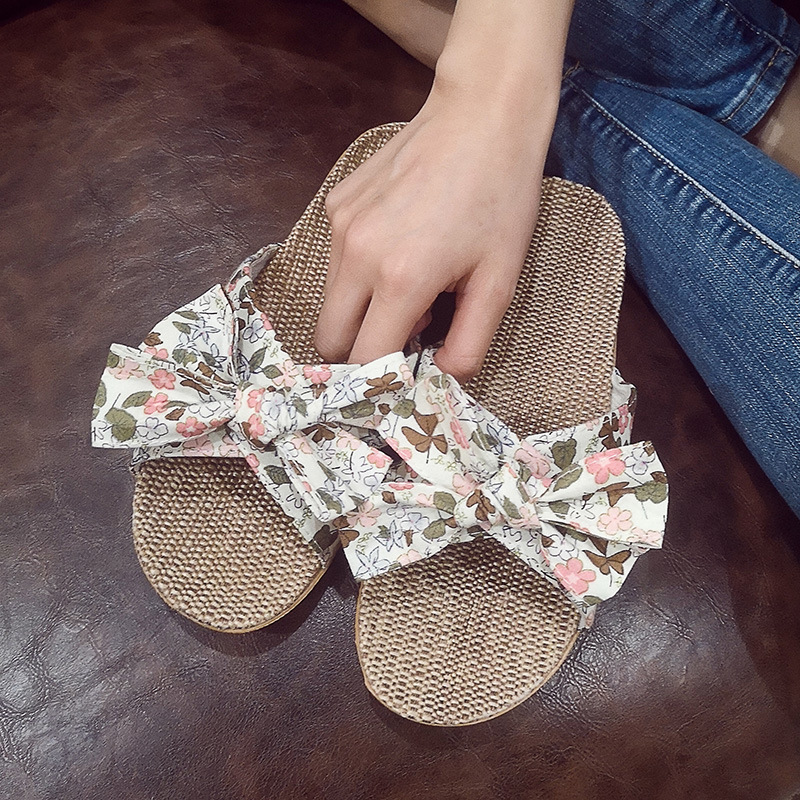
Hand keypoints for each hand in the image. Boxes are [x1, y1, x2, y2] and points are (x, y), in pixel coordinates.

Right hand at [315, 81, 555, 382]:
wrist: (481, 115)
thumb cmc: (499, 199)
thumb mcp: (500, 281)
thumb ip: (470, 344)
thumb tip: (439, 375)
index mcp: (400, 279)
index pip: (364, 360)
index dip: (384, 374)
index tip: (408, 367)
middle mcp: (356, 254)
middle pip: (329, 338)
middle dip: (360, 348)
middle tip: (406, 327)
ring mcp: (339, 225)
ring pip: (330, 299)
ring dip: (361, 308)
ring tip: (411, 279)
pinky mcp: (335, 202)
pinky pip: (334, 260)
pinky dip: (359, 270)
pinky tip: (399, 243)